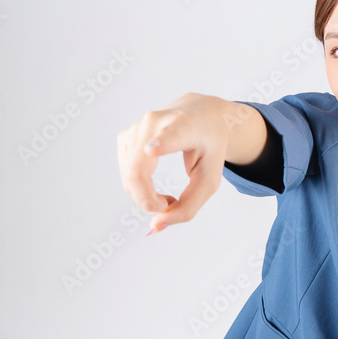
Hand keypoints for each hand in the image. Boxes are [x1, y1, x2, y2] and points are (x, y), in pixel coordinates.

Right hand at [116, 92, 230, 232]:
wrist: (200, 113)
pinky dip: (139, 189)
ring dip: (146, 197)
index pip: (170, 135)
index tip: (151, 150)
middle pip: (138, 171)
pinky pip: (125, 174)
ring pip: (128, 176)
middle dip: (148, 200)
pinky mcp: (125, 136)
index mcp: (184, 126)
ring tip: (170, 197)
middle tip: (169, 207)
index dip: (160, 144)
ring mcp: (136, 127)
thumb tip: (156, 225)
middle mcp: (155, 122)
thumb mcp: (210, 180)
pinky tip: (155, 185)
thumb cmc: (208, 146)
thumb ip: (188, 207)